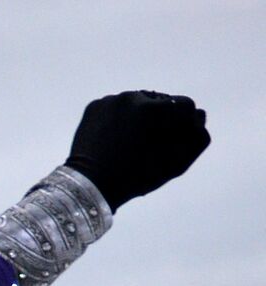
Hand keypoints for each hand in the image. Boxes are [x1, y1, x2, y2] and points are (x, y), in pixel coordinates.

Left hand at [64, 89, 210, 212]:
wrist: (91, 185)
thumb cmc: (138, 177)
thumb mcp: (177, 163)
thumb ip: (197, 137)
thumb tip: (198, 116)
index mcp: (157, 109)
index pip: (184, 105)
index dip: (183, 123)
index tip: (173, 139)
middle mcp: (133, 97)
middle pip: (160, 101)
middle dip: (160, 118)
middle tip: (149, 142)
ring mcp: (111, 100)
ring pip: (136, 103)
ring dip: (139, 116)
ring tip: (132, 140)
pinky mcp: (94, 106)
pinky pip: (115, 108)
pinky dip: (118, 119)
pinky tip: (115, 138)